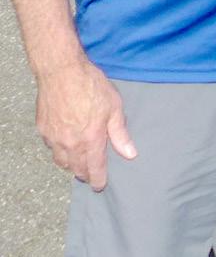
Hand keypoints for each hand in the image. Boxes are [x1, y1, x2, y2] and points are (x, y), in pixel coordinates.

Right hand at [35, 58, 136, 190]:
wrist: (61, 71)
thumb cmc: (91, 85)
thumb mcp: (113, 106)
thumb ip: (120, 133)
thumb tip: (130, 154)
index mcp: (91, 140)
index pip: (95, 169)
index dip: (98, 180)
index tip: (100, 186)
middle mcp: (71, 144)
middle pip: (77, 169)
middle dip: (85, 174)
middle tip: (90, 174)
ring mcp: (54, 138)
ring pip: (62, 162)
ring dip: (71, 165)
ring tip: (78, 162)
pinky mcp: (43, 129)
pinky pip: (51, 148)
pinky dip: (59, 150)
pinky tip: (64, 143)